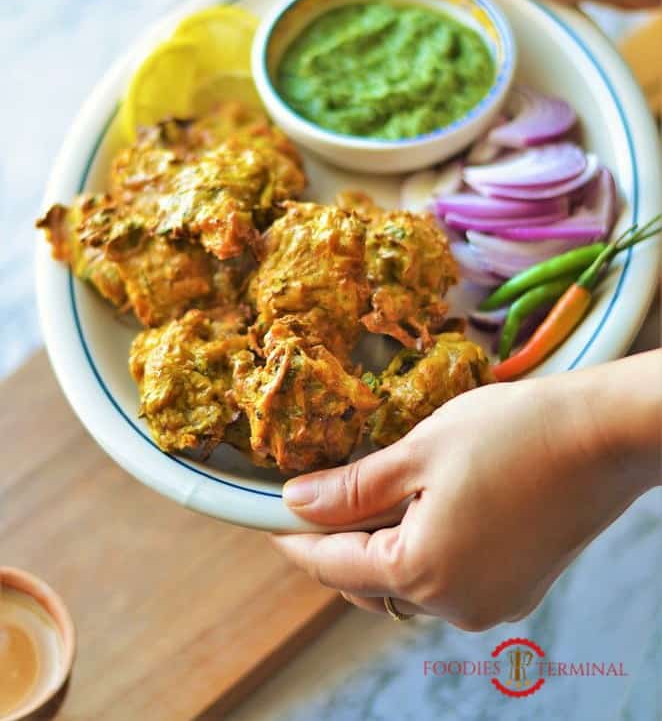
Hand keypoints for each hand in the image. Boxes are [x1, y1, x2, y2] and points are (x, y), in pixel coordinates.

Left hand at [272, 352, 659, 629]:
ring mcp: (491, 602)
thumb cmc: (511, 433)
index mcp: (423, 572)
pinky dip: (424, 552)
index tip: (270, 519)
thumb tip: (295, 503)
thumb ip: (352, 489)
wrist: (602, 435)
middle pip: (370, 582)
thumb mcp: (417, 452)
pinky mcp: (516, 589)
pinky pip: (449, 580)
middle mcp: (456, 605)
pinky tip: (424, 508)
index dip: (294, 539)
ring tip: (372, 497)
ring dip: (383, 547)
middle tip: (321, 497)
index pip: (332, 566)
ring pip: (410, 582)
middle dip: (338, 545)